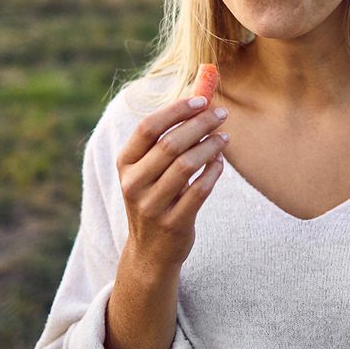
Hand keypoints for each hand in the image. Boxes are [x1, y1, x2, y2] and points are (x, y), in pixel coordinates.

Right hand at [116, 95, 227, 273]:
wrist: (150, 251)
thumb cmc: (156, 197)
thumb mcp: (150, 170)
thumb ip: (168, 136)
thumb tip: (200, 96)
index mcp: (125, 164)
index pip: (148, 128)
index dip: (176, 110)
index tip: (201, 100)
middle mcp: (133, 184)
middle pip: (170, 144)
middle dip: (200, 124)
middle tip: (222, 115)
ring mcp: (152, 206)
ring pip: (186, 166)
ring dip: (210, 146)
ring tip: (225, 138)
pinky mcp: (173, 223)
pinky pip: (200, 190)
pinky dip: (213, 172)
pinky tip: (220, 162)